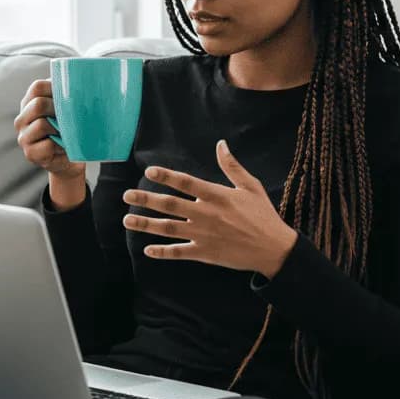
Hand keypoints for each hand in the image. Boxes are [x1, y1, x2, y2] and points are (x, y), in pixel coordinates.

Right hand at [15, 78, 85, 178]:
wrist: (69, 160)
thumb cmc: (68, 131)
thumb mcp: (65, 110)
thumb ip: (65, 96)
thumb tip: (82, 83)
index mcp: (29, 103)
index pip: (38, 87)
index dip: (56, 89)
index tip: (71, 96)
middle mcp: (22, 119)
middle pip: (38, 104)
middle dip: (58, 109)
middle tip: (71, 116)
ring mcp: (23, 137)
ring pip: (42, 124)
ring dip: (60, 129)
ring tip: (67, 133)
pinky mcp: (30, 153)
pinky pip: (48, 144)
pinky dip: (60, 145)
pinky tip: (65, 146)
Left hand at [122, 139, 298, 276]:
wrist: (273, 249)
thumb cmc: (263, 215)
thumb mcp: (250, 186)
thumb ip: (232, 166)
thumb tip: (221, 144)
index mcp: (217, 196)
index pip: (186, 183)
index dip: (166, 176)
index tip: (149, 172)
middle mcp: (206, 215)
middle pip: (170, 205)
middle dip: (145, 200)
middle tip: (126, 195)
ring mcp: (203, 235)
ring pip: (168, 229)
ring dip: (146, 224)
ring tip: (127, 220)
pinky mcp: (204, 253)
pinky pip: (179, 253)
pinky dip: (162, 252)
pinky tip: (147, 249)